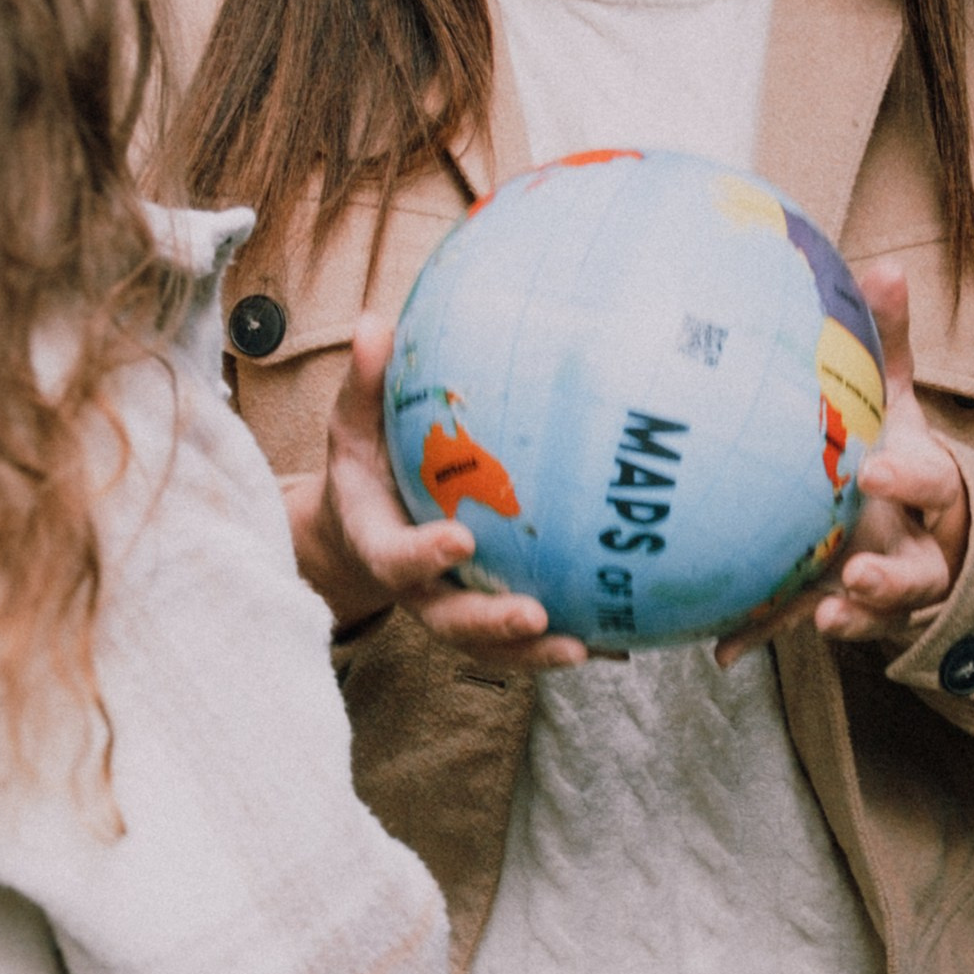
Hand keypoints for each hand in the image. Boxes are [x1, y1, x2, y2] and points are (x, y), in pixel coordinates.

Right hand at [284, 317, 587, 674]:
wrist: (363, 522)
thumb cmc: (365, 465)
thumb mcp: (354, 423)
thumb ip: (366, 383)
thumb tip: (374, 323)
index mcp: (378, 543)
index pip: (395, 558)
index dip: (423, 556)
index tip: (460, 540)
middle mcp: (415, 589)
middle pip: (448, 622)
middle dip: (490, 624)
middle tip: (533, 615)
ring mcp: (450, 608)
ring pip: (490, 644)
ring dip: (534, 651)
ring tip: (585, 646)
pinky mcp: (483, 617)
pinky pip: (524, 639)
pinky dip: (566, 641)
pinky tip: (619, 642)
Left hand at [714, 260, 969, 667]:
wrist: (927, 527)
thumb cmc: (902, 452)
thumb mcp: (903, 400)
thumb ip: (892, 342)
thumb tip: (883, 265)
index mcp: (935, 492)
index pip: (932, 484)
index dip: (909, 481)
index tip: (876, 471)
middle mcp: (919, 548)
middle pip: (920, 574)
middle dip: (892, 578)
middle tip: (856, 574)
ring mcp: (884, 590)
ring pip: (876, 615)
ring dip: (851, 619)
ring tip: (823, 618)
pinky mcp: (840, 611)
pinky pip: (802, 628)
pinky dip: (765, 638)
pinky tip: (722, 650)